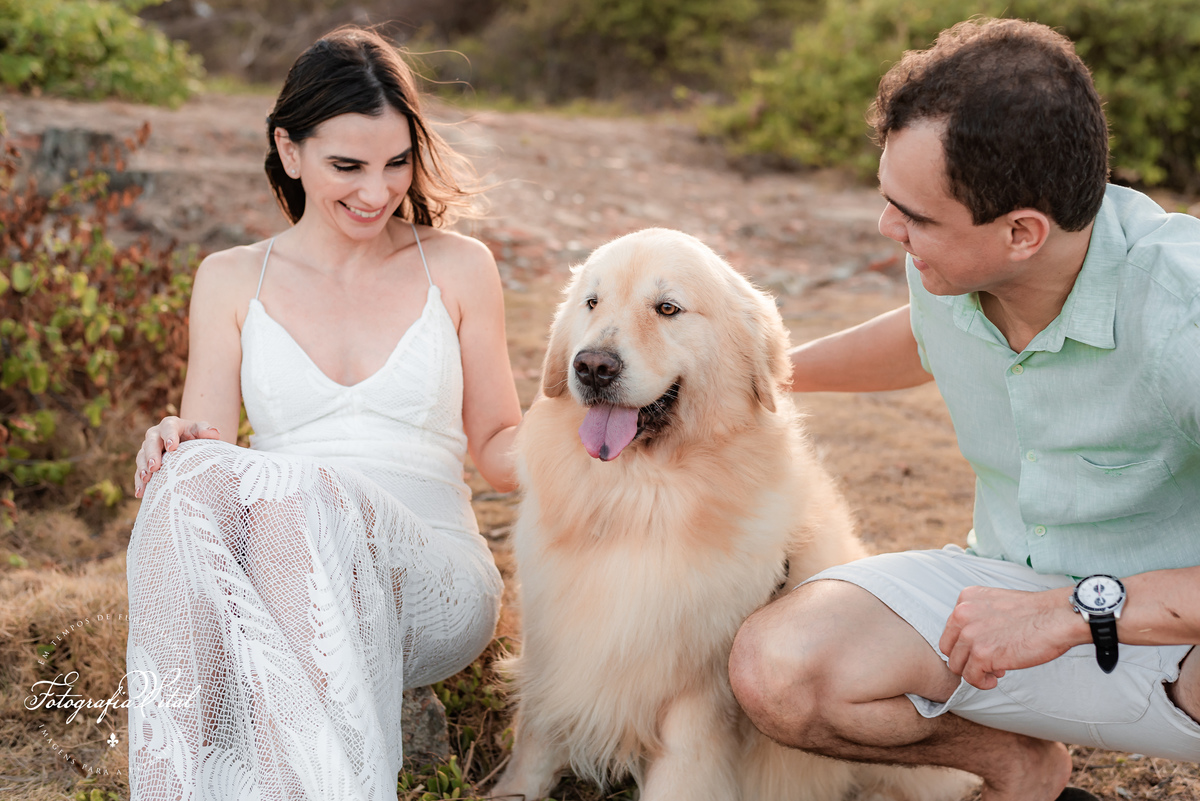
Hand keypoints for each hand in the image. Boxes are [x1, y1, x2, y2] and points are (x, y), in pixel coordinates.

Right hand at [134, 417, 220, 497]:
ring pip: (142, 457)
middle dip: (152, 454)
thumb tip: (214, 433)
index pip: (168, 427)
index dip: (169, 436)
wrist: (189, 446)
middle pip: (151, 442)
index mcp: (170, 425)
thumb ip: (206, 431)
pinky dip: (139, 482)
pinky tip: (141, 493)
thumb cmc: (196, 437)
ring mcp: (148, 449)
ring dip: (143, 468)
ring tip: (146, 479)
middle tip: (155, 466)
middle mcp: (156, 435)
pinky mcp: (145, 463)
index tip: (172, 447)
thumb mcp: (201, 432)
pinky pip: (139, 472)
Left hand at [938, 585, 1087, 689]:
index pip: (952, 628)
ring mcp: (970, 634)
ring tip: (996, 670)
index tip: (984, 647)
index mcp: (966, 598)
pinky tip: (996, 679)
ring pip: (956, 664)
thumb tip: (970, 641)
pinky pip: (970, 677)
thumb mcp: (996, 603)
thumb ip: (979, 616)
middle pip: (948, 647)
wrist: (1058, 617)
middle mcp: (962, 613)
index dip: (966, 643)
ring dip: (975, 671)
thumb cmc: (1035, 613)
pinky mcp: (981, 654)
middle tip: (987, 662)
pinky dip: (981, 682)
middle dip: (965, 658)